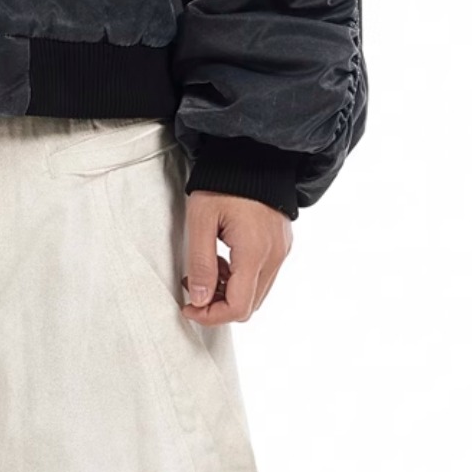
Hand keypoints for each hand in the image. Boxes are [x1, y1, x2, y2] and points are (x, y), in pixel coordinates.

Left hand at [182, 190, 290, 323]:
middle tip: (195, 284)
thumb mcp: (200, 220)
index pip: (238, 307)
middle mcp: (274, 256)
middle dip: (218, 304)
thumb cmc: (223, 183)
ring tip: (209, 267)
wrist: (251, 155)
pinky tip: (225, 258)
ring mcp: (282, 251)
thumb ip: (200, 263)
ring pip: (258, 293)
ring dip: (230, 291)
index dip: (210, 316)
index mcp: (254, 252)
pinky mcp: (283, 245)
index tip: (189, 307)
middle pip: (249, 306)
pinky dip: (243, 278)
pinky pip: (265, 276)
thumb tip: (200, 300)